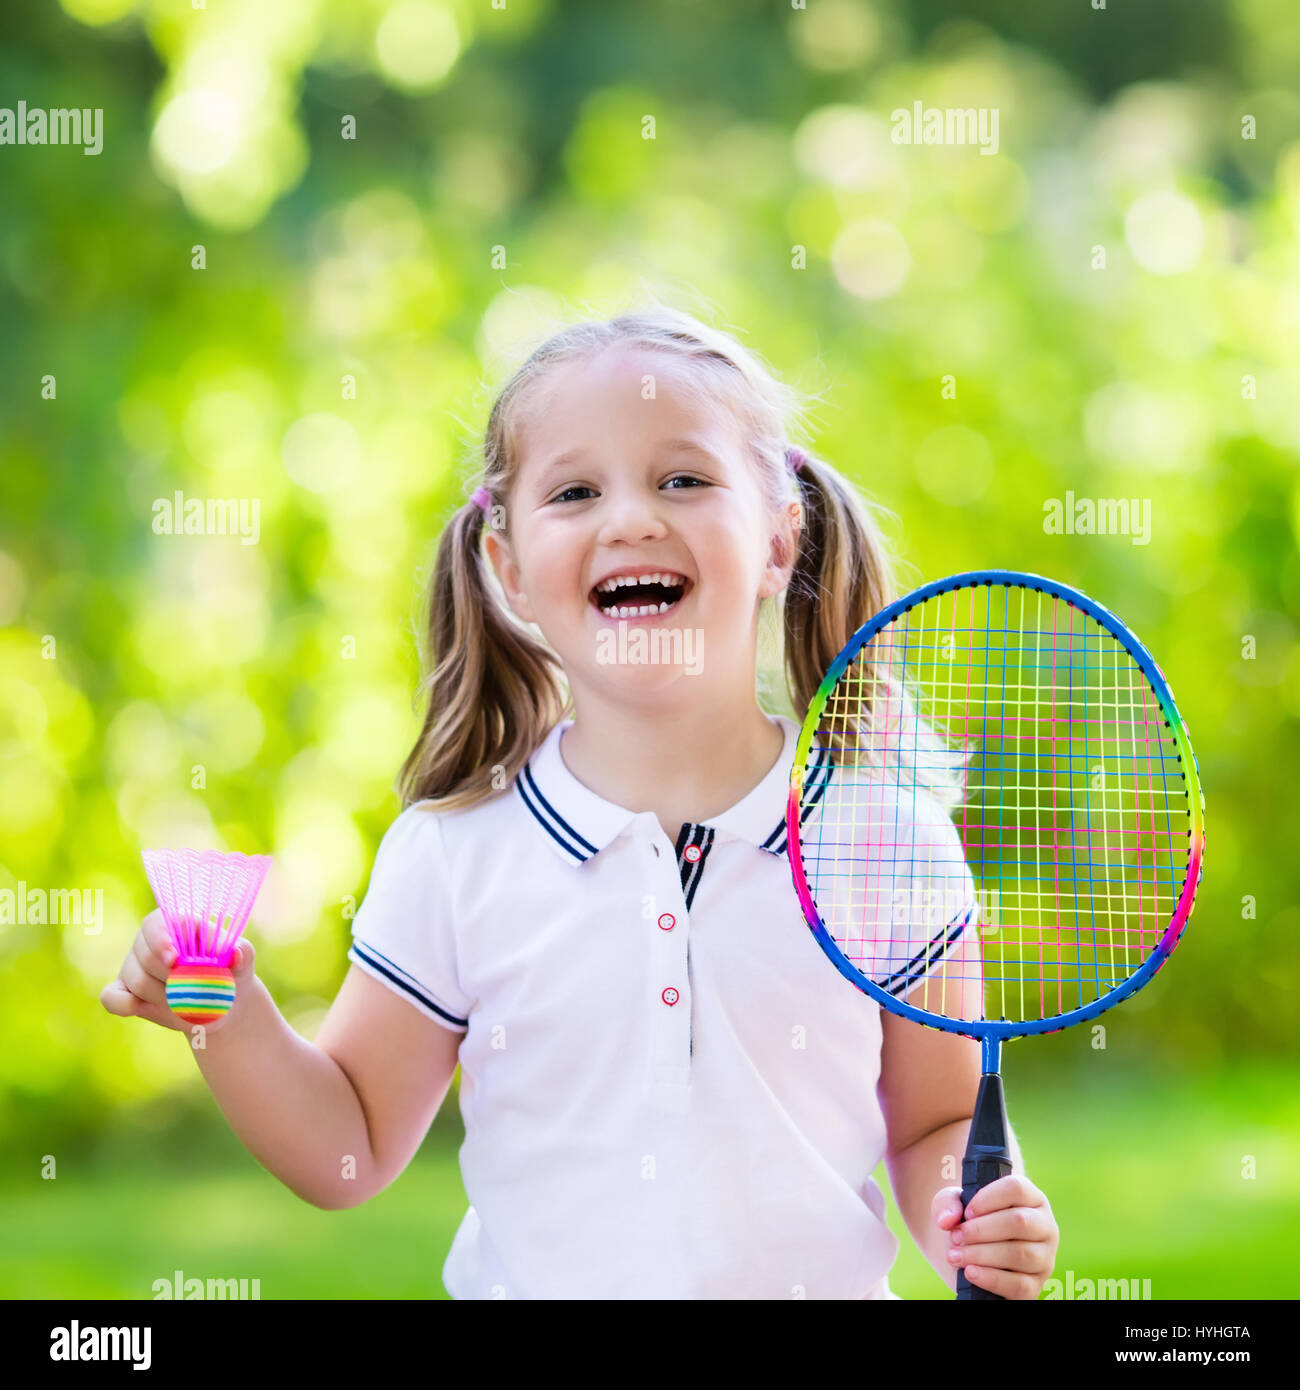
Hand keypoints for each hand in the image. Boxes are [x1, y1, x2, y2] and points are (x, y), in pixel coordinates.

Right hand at [100, 909, 257, 1033]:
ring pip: (136, 981)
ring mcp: (132, 965)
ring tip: (190, 1008)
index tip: (175, 961)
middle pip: (146, 956)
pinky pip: (111, 997)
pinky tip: (140, 1009)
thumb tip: (235, 954)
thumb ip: (242, 953)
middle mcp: (148, 940)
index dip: (162, 940)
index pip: (158, 922)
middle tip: (196, 993)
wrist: (221, 1005)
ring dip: (164, 1000)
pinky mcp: (122, 991)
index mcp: (176, 923)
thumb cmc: (231, 974)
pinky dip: (124, 1004)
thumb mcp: (243, 963)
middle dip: (171, 980)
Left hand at [932, 1175, 1058, 1298]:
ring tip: (955, 1255)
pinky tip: (970, 1272)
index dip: (988, 1198)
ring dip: (981, 1254)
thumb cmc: (971, 1223)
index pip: (1016, 1188)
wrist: (975, 1258)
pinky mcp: (1036, 1286)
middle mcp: (1045, 1226)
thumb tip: (947, 1219)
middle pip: (1018, 1222)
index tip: (966, 1212)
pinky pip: (1018, 1285)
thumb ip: (947, 1203)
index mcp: (1031, 1198)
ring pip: (1018, 1254)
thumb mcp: (957, 1205)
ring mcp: (1044, 1258)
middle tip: (956, 1236)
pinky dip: (991, 1279)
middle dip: (980, 1230)